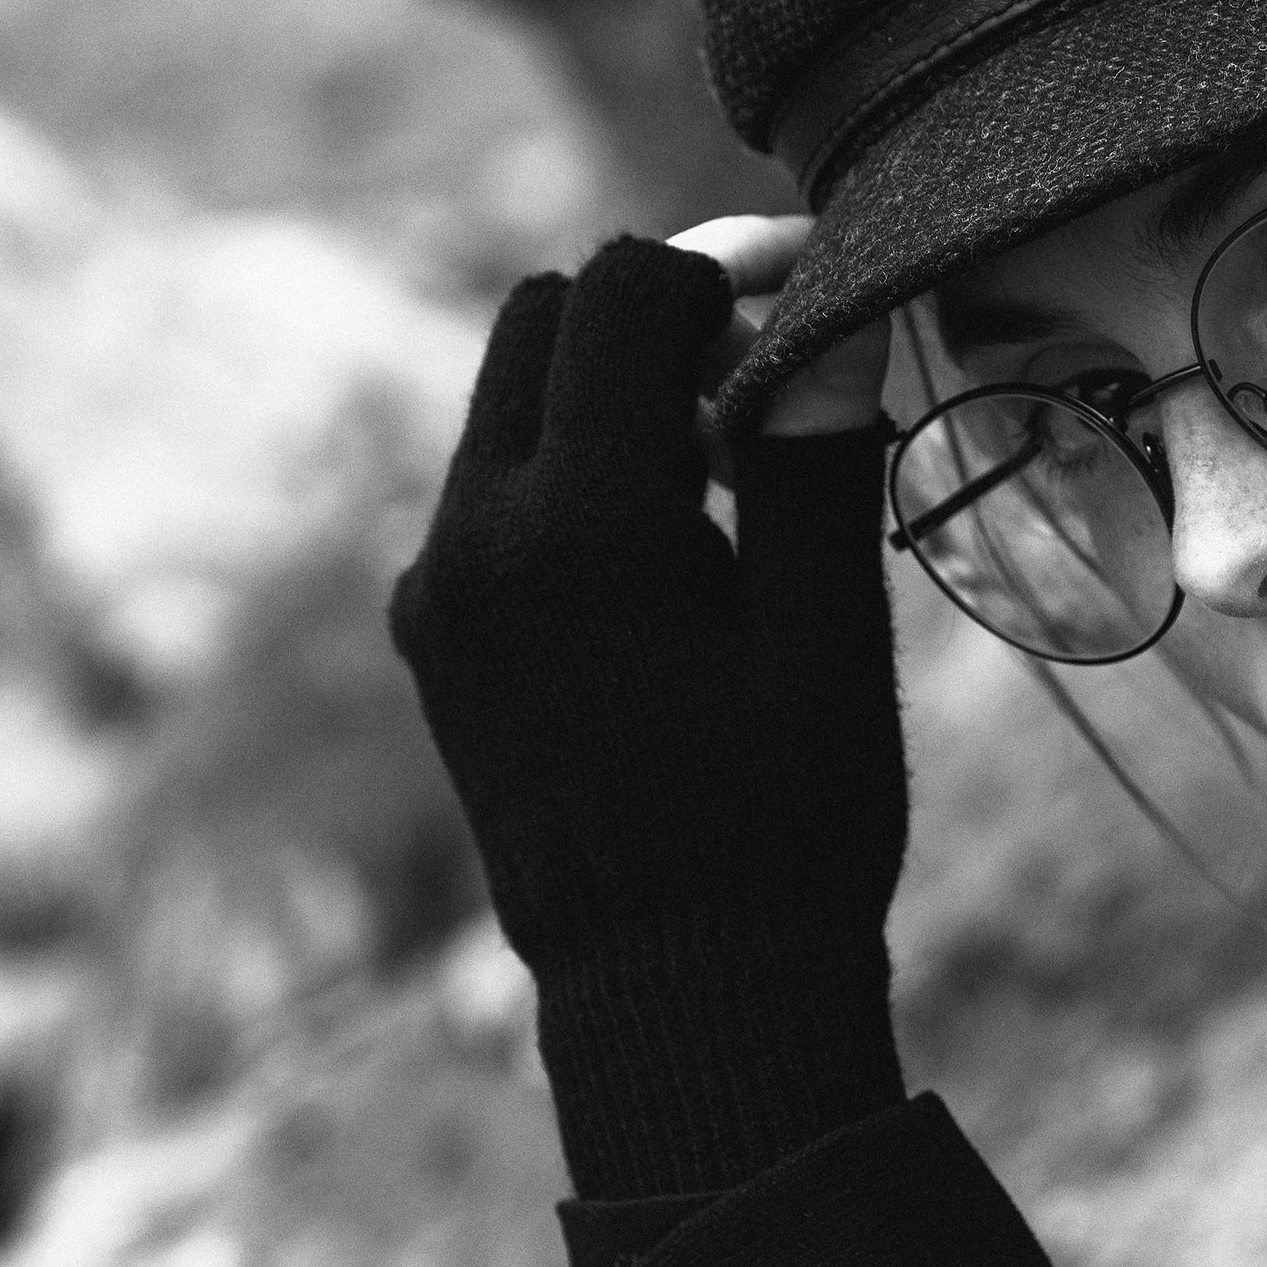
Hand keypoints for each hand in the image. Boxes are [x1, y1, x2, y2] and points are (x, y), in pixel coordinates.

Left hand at [387, 228, 905, 1195]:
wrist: (676, 999)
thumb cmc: (784, 830)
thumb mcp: (827, 641)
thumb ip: (816, 462)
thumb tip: (834, 311)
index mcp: (580, 529)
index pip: (624, 295)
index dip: (724, 267)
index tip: (807, 291)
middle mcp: (474, 541)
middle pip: (542, 320)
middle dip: (654, 319)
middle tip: (769, 384)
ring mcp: (436, 592)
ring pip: (506, 402)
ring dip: (612, 395)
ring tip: (728, 485)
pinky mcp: (432, 637)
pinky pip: (489, 494)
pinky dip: (572, 475)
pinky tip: (666, 561)